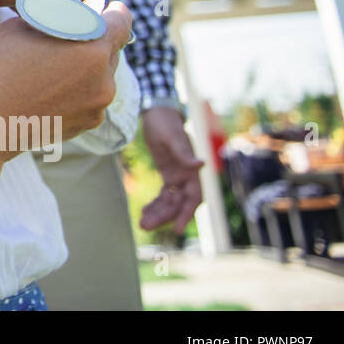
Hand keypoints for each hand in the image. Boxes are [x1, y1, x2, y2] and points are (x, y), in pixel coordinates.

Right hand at [0, 1, 134, 159]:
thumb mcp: (18, 27)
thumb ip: (52, 17)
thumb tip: (68, 12)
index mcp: (91, 49)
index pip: (121, 22)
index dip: (111, 10)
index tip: (100, 7)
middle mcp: (103, 81)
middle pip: (109, 49)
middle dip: (90, 39)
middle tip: (61, 35)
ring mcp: (95, 108)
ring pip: (99, 74)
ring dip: (82, 65)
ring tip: (46, 65)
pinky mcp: (84, 126)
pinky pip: (89, 97)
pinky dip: (74, 88)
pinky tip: (42, 87)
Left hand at [139, 106, 204, 233]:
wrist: (158, 113)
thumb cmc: (165, 123)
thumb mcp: (171, 137)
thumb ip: (183, 152)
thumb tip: (201, 165)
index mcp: (191, 170)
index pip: (193, 198)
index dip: (186, 214)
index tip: (176, 229)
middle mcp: (187, 176)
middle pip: (178, 203)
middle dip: (164, 216)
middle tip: (145, 226)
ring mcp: (178, 176)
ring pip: (170, 201)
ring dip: (158, 213)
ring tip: (142, 223)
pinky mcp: (168, 174)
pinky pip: (164, 194)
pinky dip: (156, 203)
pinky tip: (144, 211)